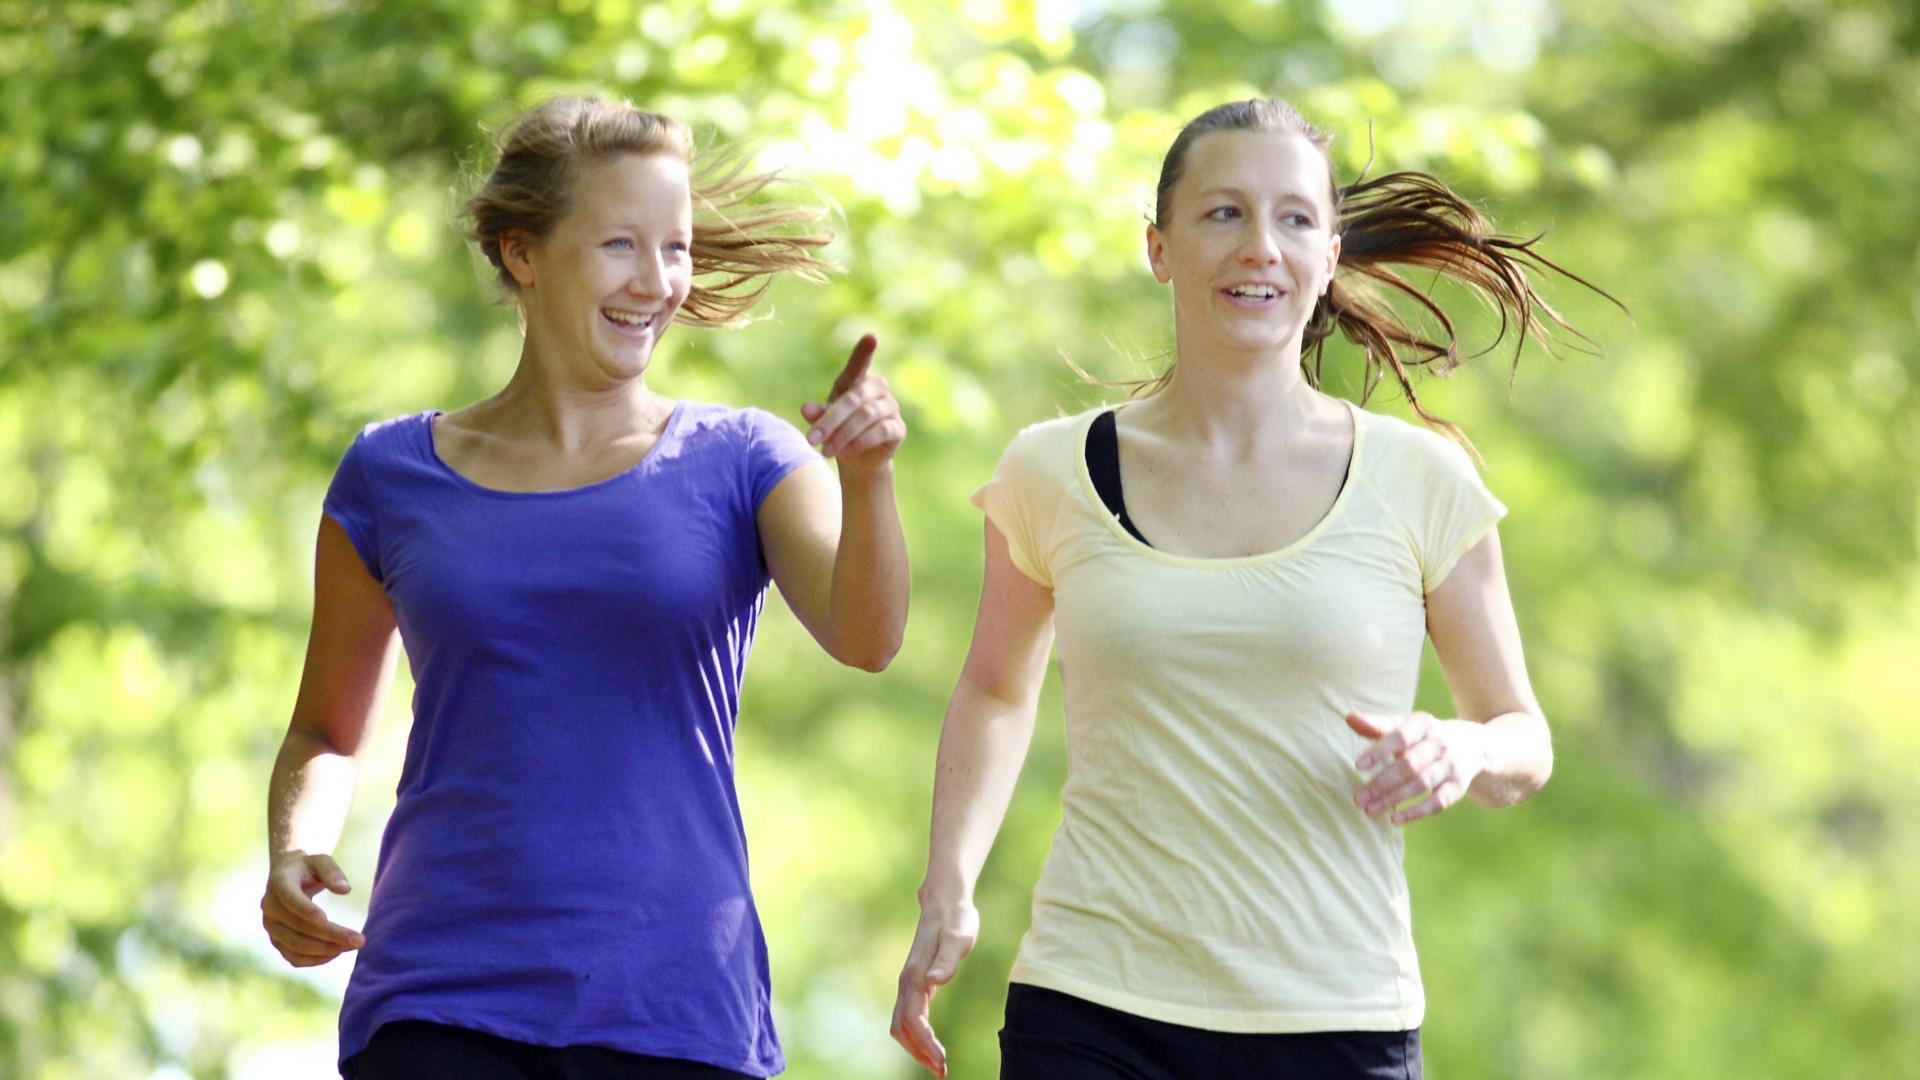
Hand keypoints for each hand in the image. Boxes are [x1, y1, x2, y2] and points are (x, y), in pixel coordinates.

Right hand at [261, 850, 365, 966]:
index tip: (327, 919)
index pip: (290, 899)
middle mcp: (270, 907)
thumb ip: (332, 872)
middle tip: (360, 940)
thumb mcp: (320, 860)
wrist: (286, 877)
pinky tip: (337, 952)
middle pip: (298, 927)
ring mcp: (271, 927)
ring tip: (353, 945)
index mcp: (279, 883)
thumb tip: (345, 890)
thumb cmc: (308, 867)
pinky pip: (294, 957)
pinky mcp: (277, 941)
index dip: (306, 910)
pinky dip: (315, 959)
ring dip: (325, 950)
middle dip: (331, 935)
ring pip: (296, 946)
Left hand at [801, 334, 904, 478]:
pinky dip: (860, 441)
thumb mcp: (823, 421)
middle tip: (811, 440)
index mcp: (857, 380)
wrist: (859, 460)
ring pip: (866, 416)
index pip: (860, 364)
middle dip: (830, 421)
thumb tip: (806, 409)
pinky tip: (846, 452)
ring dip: (843, 435)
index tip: (871, 337)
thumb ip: (817, 414)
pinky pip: (880, 431)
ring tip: (825, 451)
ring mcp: (891, 408)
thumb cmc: (839, 430)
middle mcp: (877, 389)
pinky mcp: (898, 428)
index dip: (864, 351)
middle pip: (854, 399)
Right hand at [889, 898, 979, 1076]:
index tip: (942, 1061)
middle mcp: (907, 982)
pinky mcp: (916, 983)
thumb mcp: (959, 937)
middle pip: (902, 1028)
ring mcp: (909, 983)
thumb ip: (948, 959)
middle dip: (919, 1053)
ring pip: (901, 1025)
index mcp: (915, 975)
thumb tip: (935, 981)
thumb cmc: (956, 919)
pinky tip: (933, 1045)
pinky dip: (918, 1036)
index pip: (914, 1020)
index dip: (925, 1044)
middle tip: (942, 1071)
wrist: (945, 902)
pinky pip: (909, 1017)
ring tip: (938, 1065)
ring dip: (916, 1048)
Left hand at [1347, 711, 1486, 824]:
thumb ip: (1377, 726)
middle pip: (1410, 765)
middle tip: (1358, 798)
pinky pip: (1438, 802)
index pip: (1400, 737)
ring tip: (1369, 809)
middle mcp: (1440, 744)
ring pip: (1422, 784)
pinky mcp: (1458, 786)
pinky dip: (1417, 812)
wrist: (1473, 745)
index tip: (1358, 765)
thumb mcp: (1405, 726)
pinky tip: (1395, 819)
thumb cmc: (1425, 736)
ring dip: (1395, 798)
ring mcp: (1451, 766)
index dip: (1380, 751)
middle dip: (1382, 782)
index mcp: (1424, 725)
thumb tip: (1349, 718)